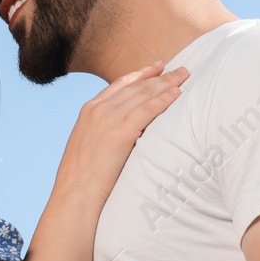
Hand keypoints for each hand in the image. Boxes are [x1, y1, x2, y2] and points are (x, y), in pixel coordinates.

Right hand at [59, 60, 187, 195]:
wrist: (75, 193)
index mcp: (89, 110)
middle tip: (180, 69)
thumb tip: (124, 130)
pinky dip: (164, 100)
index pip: (120, 84)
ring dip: (167, 83)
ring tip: (184, 76)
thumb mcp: (88, 144)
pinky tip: (177, 94)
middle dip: (160, 76)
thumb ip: (103, 130)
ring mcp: (108, 119)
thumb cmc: (83, 178)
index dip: (141, 74)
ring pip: (144, 94)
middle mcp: (98, 109)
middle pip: (136, 86)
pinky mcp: (120, 133)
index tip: (157, 67)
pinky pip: (148, 110)